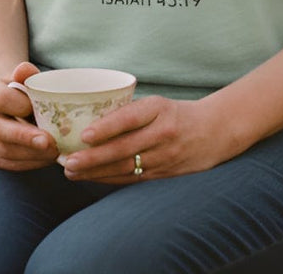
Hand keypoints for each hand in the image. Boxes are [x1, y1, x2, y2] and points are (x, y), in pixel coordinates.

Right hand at [0, 61, 59, 169]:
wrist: (13, 105)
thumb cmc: (23, 90)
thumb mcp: (26, 79)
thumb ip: (26, 74)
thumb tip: (24, 69)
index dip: (20, 106)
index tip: (40, 110)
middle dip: (25, 138)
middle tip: (50, 143)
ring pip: (1, 150)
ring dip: (30, 154)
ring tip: (53, 152)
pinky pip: (5, 164)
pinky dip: (27, 163)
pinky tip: (44, 159)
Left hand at [60, 95, 237, 183]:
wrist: (214, 132)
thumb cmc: (175, 113)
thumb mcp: (157, 103)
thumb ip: (129, 111)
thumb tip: (86, 117)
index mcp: (159, 109)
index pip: (131, 118)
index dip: (107, 127)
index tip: (84, 135)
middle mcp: (163, 133)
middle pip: (124, 149)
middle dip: (93, 158)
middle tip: (68, 162)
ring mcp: (164, 156)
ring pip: (125, 167)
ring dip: (96, 172)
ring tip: (71, 172)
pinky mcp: (163, 174)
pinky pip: (132, 178)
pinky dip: (109, 179)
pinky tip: (91, 178)